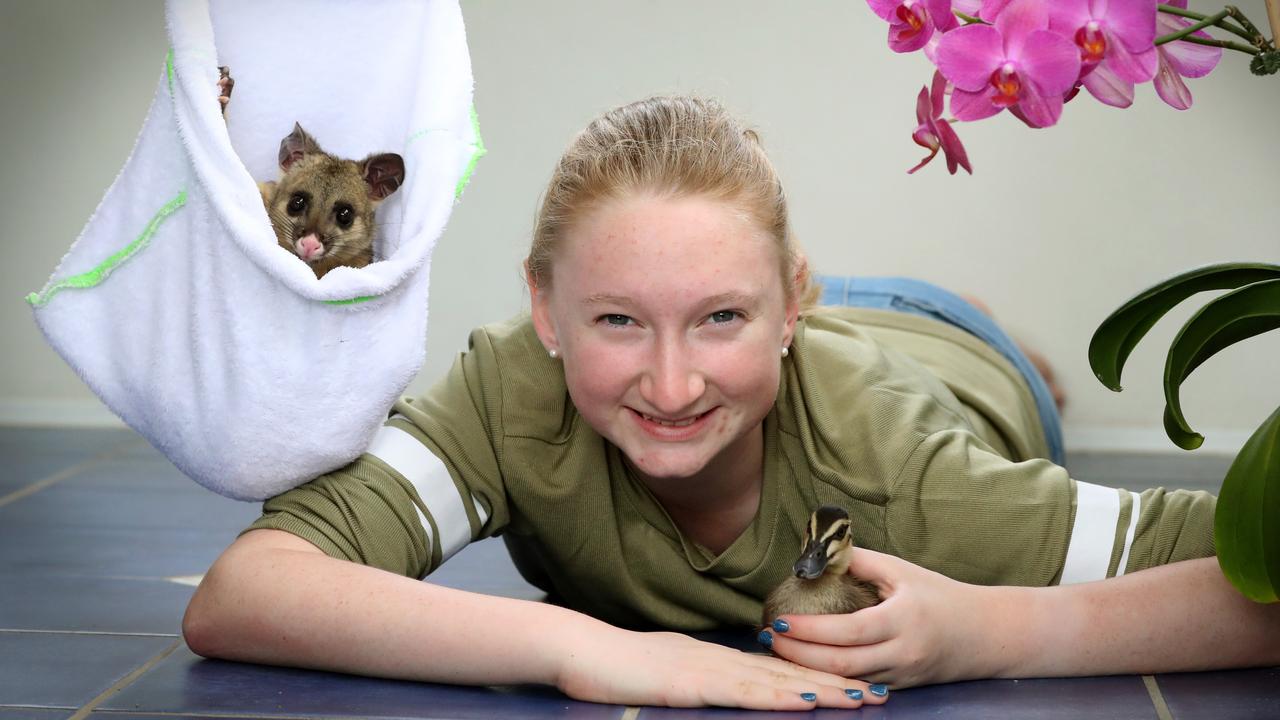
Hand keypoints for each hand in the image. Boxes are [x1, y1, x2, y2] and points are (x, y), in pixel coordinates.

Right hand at [556, 627, 888, 709]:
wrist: (576, 648)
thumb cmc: (609, 665)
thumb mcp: (660, 671)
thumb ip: (692, 677)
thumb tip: (716, 685)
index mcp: (711, 658)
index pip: (774, 670)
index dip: (816, 677)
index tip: (853, 684)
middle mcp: (717, 660)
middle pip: (786, 674)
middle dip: (835, 685)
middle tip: (880, 694)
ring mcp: (705, 670)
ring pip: (775, 682)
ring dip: (822, 691)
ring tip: (862, 699)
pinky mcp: (689, 685)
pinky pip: (741, 692)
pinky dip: (776, 697)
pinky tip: (804, 700)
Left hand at [764, 547, 1002, 687]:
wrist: (985, 634)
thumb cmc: (941, 596)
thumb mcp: (902, 571)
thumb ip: (860, 561)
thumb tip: (821, 552)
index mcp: (902, 620)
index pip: (847, 631)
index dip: (810, 630)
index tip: (780, 619)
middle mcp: (902, 653)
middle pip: (841, 664)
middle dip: (798, 654)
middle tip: (768, 637)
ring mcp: (901, 675)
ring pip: (847, 681)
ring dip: (808, 668)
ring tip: (778, 650)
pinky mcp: (900, 688)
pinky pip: (858, 686)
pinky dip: (829, 678)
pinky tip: (806, 665)